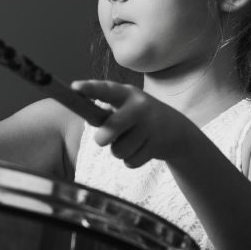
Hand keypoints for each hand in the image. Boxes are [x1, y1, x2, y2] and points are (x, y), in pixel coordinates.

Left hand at [67, 81, 193, 169]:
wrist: (176, 129)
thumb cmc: (138, 118)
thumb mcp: (124, 108)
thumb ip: (104, 114)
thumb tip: (90, 120)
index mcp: (126, 94)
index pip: (106, 90)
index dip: (90, 88)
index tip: (74, 87)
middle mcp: (140, 107)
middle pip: (110, 129)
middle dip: (102, 139)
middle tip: (103, 140)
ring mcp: (151, 125)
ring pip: (119, 151)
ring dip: (119, 151)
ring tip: (130, 142)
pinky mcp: (158, 144)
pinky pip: (130, 162)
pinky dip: (131, 160)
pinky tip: (141, 149)